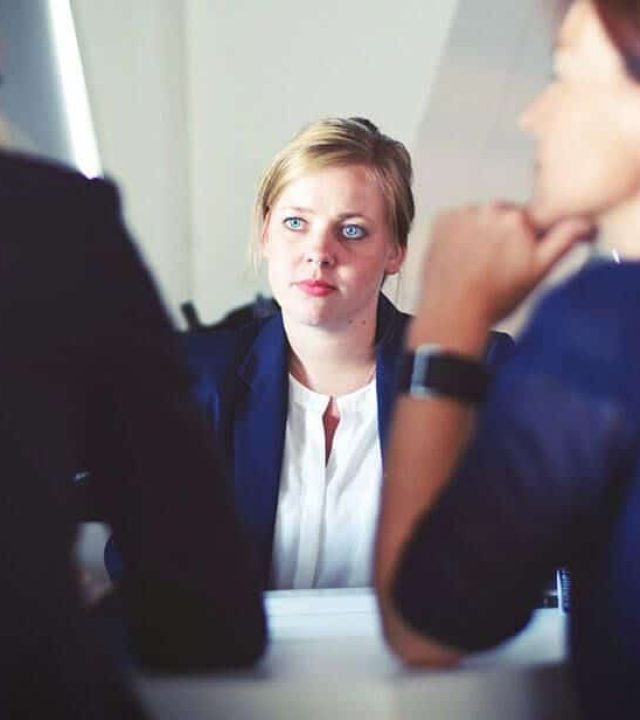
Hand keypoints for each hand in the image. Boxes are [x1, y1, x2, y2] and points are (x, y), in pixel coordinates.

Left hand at [416, 203, 592, 330]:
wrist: (453, 311)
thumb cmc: (494, 298)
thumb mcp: (538, 271)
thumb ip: (563, 240)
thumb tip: (584, 222)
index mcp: (519, 219)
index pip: (530, 220)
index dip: (526, 240)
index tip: (517, 257)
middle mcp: (491, 209)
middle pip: (504, 217)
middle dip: (503, 235)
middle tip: (496, 265)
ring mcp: (463, 214)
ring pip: (480, 218)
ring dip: (480, 233)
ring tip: (476, 264)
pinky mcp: (442, 220)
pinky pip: (457, 221)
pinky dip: (458, 234)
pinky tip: (460, 257)